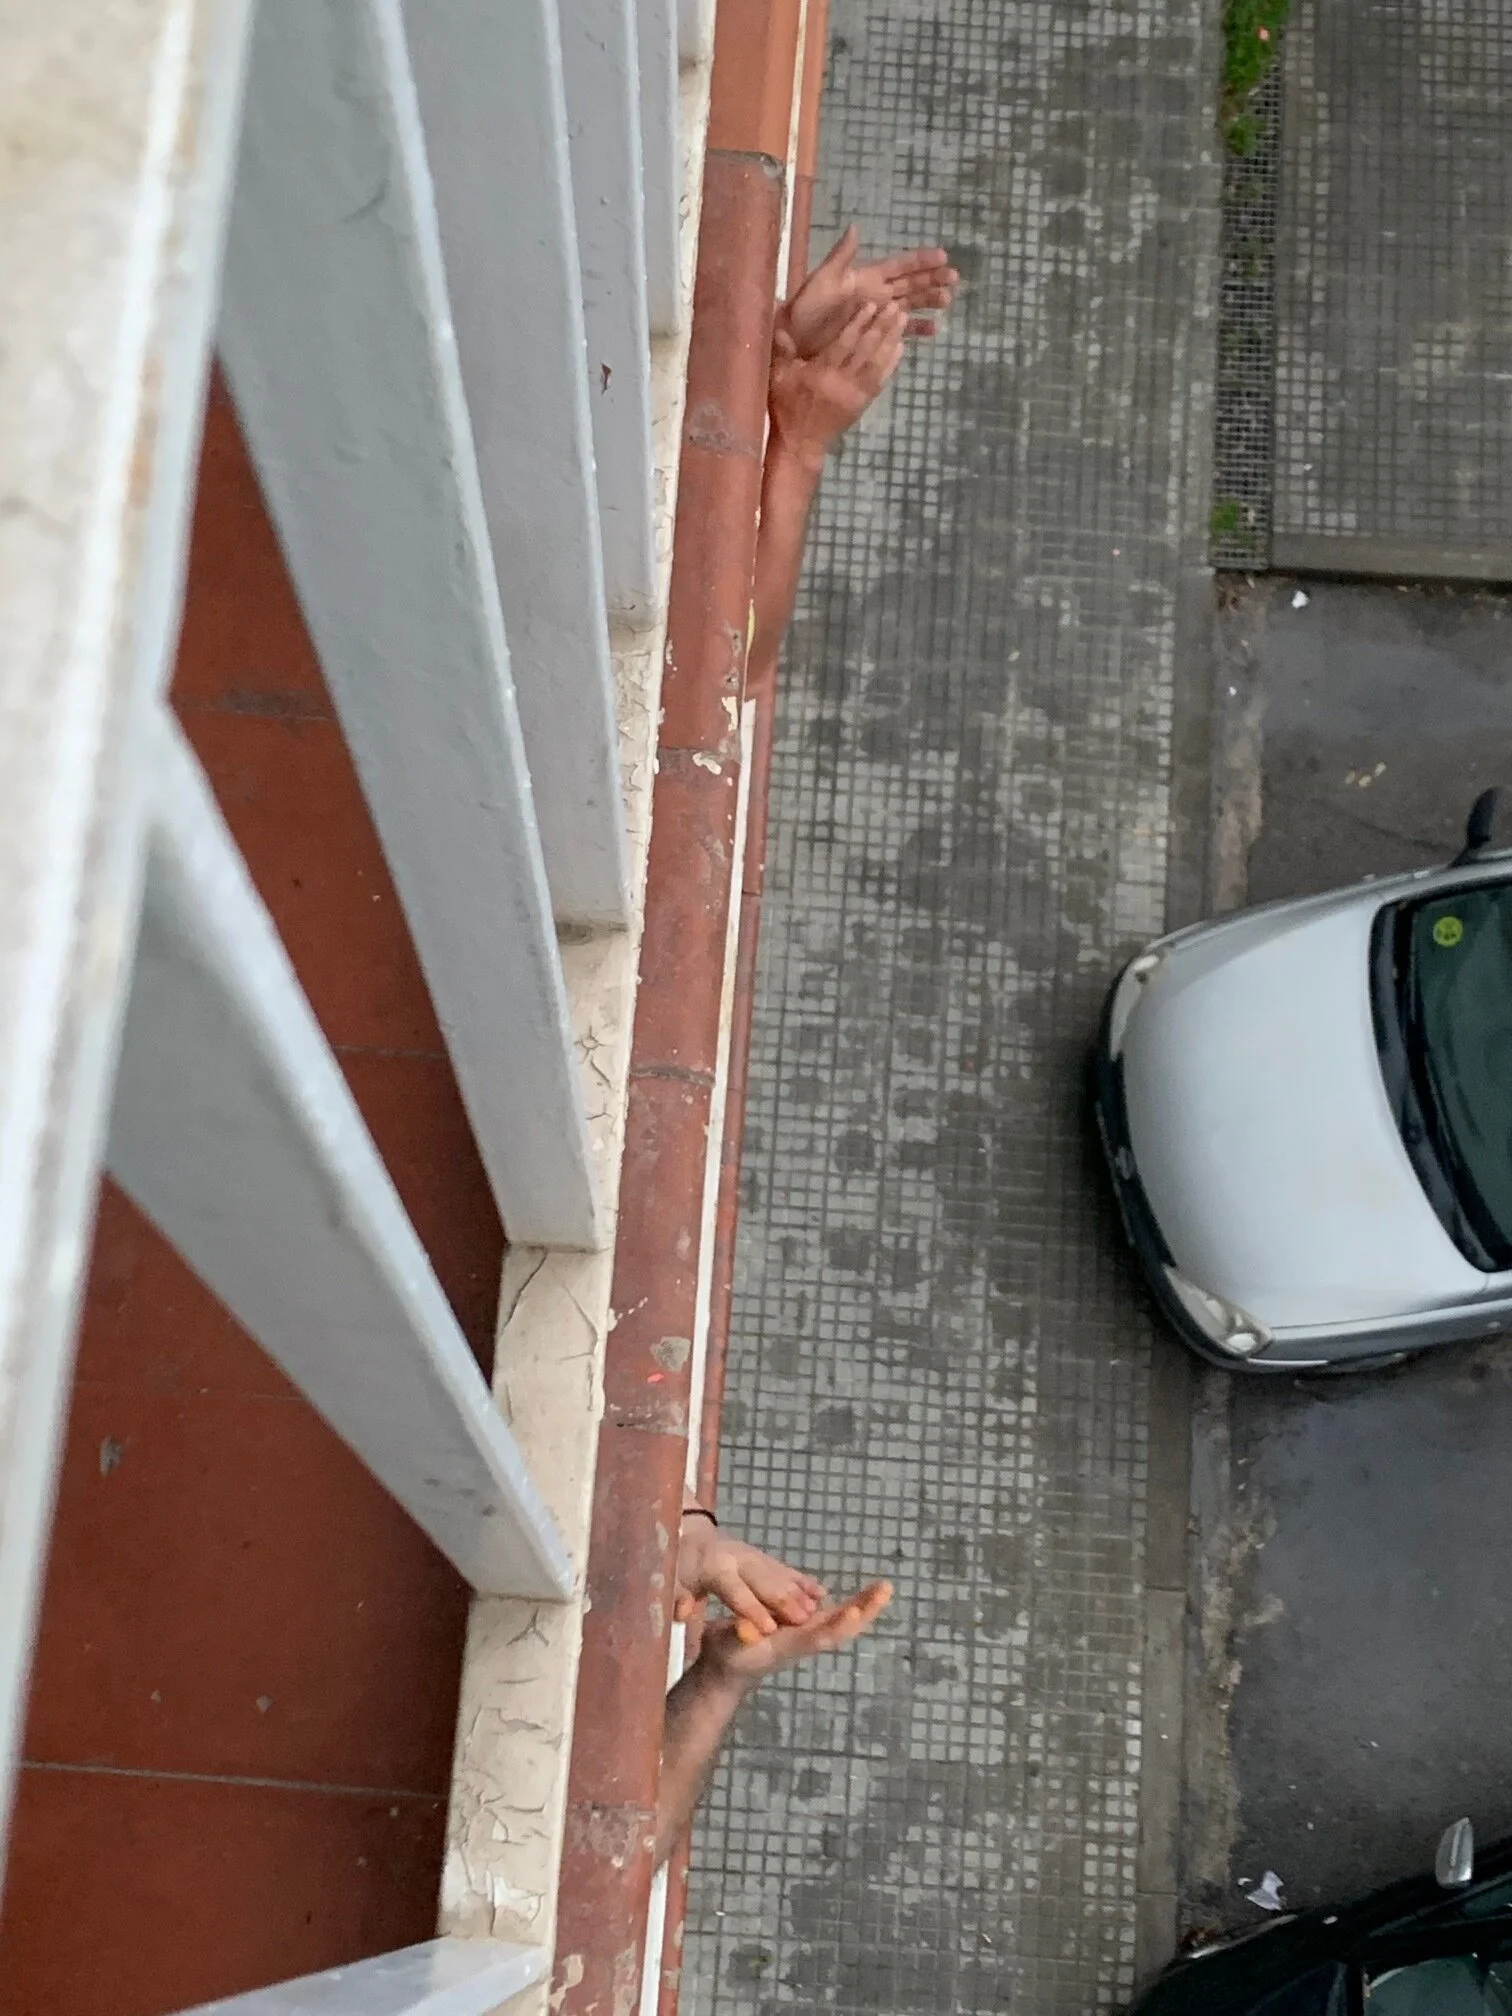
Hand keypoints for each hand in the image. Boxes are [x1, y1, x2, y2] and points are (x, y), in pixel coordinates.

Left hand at [675, 1516, 826, 1633]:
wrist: (692, 1537)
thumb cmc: (680, 1568)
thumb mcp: (672, 1583)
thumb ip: (677, 1598)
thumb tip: (681, 1612)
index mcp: (715, 1566)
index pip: (735, 1590)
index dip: (752, 1609)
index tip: (769, 1629)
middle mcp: (739, 1558)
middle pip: (765, 1581)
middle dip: (784, 1601)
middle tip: (804, 1622)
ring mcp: (755, 1556)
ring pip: (780, 1574)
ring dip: (799, 1593)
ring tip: (817, 1612)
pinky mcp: (764, 1558)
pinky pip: (786, 1570)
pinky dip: (803, 1582)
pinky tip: (821, 1594)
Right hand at [699, 1580, 893, 1683]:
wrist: (728, 1672)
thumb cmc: (726, 1656)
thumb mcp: (728, 1646)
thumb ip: (738, 1637)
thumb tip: (746, 1629)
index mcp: (788, 1645)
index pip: (819, 1636)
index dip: (838, 1624)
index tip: (857, 1612)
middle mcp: (804, 1640)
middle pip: (840, 1627)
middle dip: (864, 1611)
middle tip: (885, 1590)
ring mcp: (807, 1635)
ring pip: (841, 1621)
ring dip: (863, 1605)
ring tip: (884, 1587)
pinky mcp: (804, 1628)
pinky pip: (833, 1616)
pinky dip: (852, 1606)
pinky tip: (866, 1594)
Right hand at [768, 302, 907, 467]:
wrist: (800, 444)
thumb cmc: (786, 407)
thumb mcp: (778, 377)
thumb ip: (782, 350)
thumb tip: (779, 321)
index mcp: (821, 373)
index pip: (844, 343)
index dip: (859, 324)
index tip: (871, 305)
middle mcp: (842, 382)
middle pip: (866, 350)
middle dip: (882, 326)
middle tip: (896, 306)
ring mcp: (855, 394)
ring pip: (877, 363)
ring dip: (891, 340)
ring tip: (903, 320)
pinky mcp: (862, 404)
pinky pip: (881, 380)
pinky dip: (892, 363)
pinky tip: (900, 347)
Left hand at [780, 226, 957, 355]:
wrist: (793, 339)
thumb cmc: (805, 309)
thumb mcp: (822, 280)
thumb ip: (841, 256)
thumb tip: (854, 227)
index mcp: (866, 277)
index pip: (899, 265)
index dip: (920, 260)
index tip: (943, 255)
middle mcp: (876, 293)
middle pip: (911, 284)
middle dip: (933, 279)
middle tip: (955, 278)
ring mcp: (877, 314)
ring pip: (910, 306)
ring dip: (929, 303)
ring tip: (947, 301)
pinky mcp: (874, 334)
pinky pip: (900, 331)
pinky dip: (916, 331)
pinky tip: (932, 331)